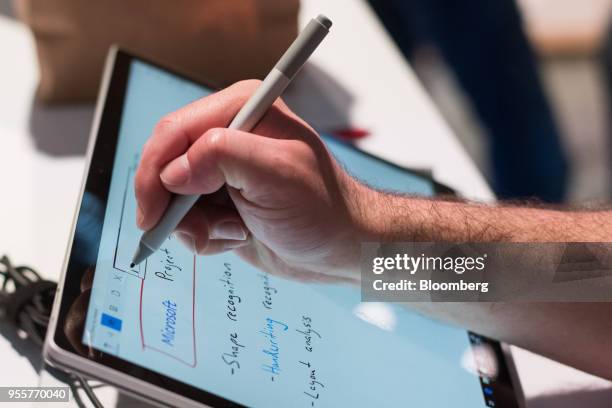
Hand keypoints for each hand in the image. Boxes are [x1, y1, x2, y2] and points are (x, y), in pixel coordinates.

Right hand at [135, 80, 369, 282]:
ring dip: (196, 225)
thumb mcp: (277, 174)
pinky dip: (206, 236)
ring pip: (172, 197)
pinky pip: (187, 219)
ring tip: (235, 231)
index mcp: (243, 109)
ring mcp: (221, 170)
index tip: (154, 212)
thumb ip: (222, 158)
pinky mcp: (220, 199)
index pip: (175, 131)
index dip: (157, 171)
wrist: (339, 249)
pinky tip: (238, 235)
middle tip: (195, 231)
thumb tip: (173, 172)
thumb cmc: (322, 209)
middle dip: (174, 205)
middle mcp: (228, 134)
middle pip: (166, 164)